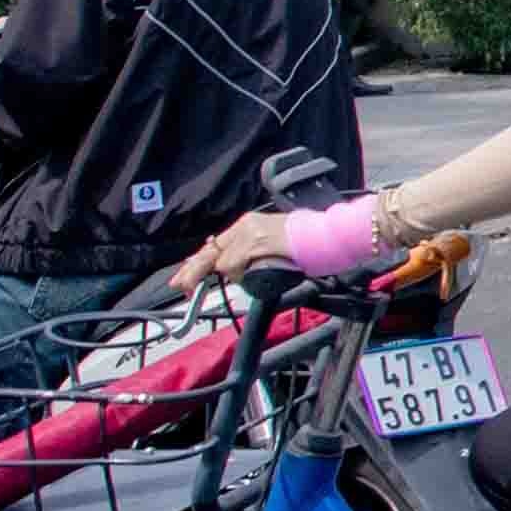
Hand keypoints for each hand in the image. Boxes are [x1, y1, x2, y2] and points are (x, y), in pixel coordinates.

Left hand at [176, 206, 302, 289]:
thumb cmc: (311, 243)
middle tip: (180, 286)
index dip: (197, 263)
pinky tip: (254, 272)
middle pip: (209, 251)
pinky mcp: (256, 243)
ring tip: (256, 274)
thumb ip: (254, 253)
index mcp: (250, 224)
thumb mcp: (275, 244)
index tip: (183, 278)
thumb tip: (236, 271)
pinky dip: (238, 273)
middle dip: (191, 271)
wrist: (330, 234)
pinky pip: (234, 264)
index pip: (216, 244)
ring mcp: (251, 233)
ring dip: (232, 275)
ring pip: (223, 261)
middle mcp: (247, 225)